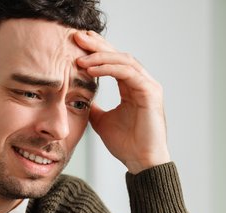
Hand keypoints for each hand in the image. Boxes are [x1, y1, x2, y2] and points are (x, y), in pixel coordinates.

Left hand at [73, 31, 170, 173]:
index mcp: (132, 87)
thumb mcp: (102, 122)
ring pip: (123, 60)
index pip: (113, 62)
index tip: (75, 45)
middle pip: (118, 55)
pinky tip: (91, 69)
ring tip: (80, 56)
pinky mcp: (151, 92)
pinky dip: (108, 68)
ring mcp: (148, 86)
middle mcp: (142, 82)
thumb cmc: (126, 145)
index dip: (96, 51)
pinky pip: (127, 72)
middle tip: (76, 36)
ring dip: (100, 56)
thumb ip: (93, 107)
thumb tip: (77, 99)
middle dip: (97, 45)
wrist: (141, 163)